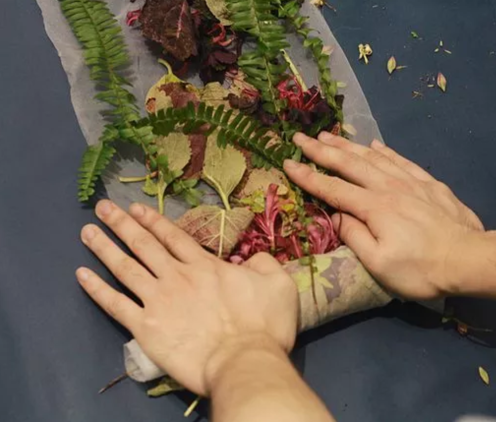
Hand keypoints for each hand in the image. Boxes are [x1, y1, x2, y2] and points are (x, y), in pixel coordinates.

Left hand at [76, 200, 298, 395]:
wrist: (243, 361)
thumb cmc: (265, 325)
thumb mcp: (279, 285)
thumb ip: (264, 264)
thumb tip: (252, 258)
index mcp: (206, 266)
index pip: (174, 237)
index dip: (153, 221)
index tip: (136, 209)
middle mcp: (177, 277)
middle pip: (144, 245)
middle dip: (122, 224)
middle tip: (103, 208)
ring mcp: (158, 301)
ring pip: (126, 268)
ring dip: (105, 248)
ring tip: (87, 232)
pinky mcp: (145, 327)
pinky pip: (115, 305)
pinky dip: (97, 289)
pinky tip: (82, 275)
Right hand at [284, 132, 484, 300]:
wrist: (470, 258)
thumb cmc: (421, 269)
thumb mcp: (379, 264)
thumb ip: (354, 236)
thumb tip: (336, 216)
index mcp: (374, 207)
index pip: (332, 188)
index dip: (308, 176)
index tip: (287, 162)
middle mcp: (389, 187)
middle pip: (350, 163)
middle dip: (322, 150)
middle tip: (301, 137)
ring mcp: (410, 182)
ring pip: (373, 157)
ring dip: (348, 145)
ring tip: (329, 135)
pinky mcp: (429, 183)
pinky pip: (400, 160)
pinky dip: (384, 150)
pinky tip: (374, 144)